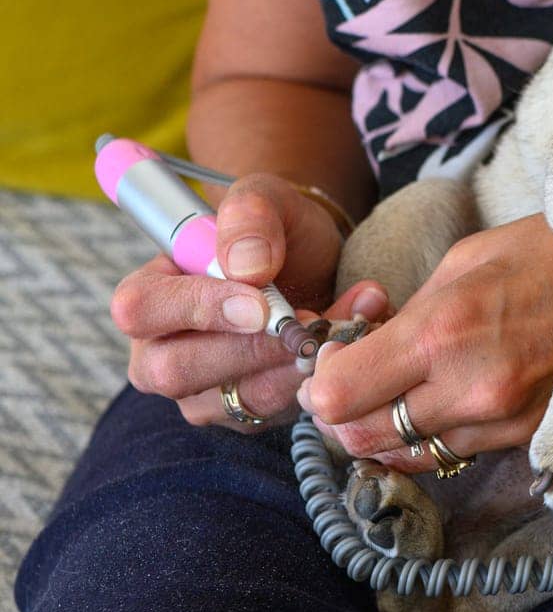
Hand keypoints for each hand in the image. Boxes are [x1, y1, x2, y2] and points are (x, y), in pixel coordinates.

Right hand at [111, 173, 380, 428]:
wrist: (312, 263)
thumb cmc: (274, 230)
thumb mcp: (266, 198)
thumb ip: (250, 214)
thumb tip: (246, 268)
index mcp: (148, 294)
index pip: (141, 311)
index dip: (198, 310)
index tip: (260, 304)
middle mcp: (159, 352)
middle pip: (177, 371)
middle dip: (255, 348)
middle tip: (310, 319)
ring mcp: (201, 391)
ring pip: (240, 397)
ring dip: (301, 360)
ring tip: (349, 318)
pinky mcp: (247, 413)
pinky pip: (281, 407)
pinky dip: (322, 373)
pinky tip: (353, 335)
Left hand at [300, 214, 552, 471]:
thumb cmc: (552, 257)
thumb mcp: (468, 259)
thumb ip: (408, 311)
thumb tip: (362, 346)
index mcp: (442, 330)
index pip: (340, 393)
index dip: (322, 382)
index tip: (332, 364)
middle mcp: (467, 387)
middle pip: (360, 435)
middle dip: (342, 413)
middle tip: (352, 384)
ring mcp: (498, 420)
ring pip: (402, 454)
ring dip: (384, 430)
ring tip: (397, 393)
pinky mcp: (522, 438)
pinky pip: (449, 454)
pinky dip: (429, 438)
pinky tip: (439, 404)